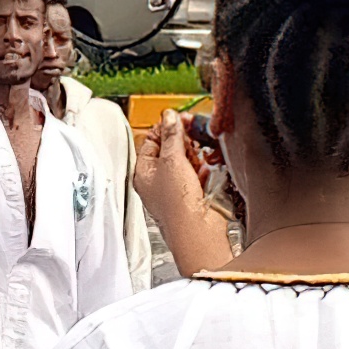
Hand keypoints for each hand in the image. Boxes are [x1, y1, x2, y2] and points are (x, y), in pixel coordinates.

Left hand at [133, 110, 209, 224]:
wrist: (197, 230)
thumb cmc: (177, 204)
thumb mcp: (172, 159)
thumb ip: (172, 135)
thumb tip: (170, 118)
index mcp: (143, 172)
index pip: (151, 140)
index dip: (165, 127)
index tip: (178, 118)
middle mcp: (156, 182)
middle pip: (168, 150)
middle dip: (181, 141)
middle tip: (191, 135)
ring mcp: (174, 189)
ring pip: (184, 162)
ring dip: (193, 155)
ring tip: (197, 155)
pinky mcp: (191, 196)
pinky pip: (196, 175)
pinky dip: (202, 169)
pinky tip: (204, 170)